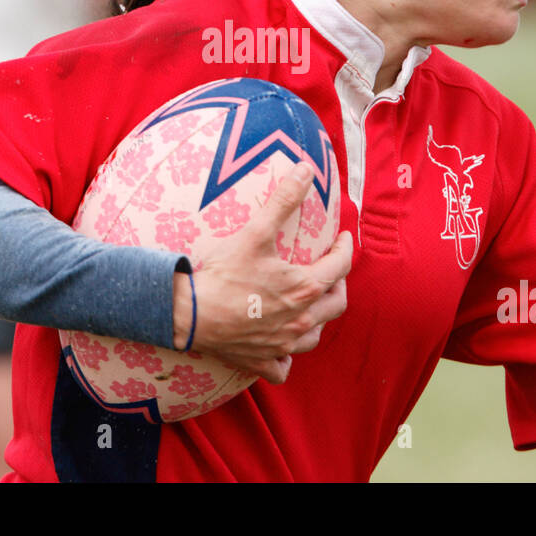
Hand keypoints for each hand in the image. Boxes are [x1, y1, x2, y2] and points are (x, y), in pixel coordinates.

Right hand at [171, 162, 351, 383]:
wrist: (190, 314)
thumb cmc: (224, 274)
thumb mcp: (255, 232)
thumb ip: (283, 200)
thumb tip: (305, 169)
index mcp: (305, 288)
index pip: (341, 265)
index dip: (345, 247)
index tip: (342, 236)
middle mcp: (301, 320)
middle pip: (337, 303)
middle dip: (339, 283)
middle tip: (330, 268)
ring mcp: (283, 344)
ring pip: (315, 335)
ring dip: (319, 318)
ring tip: (312, 304)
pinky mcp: (261, 360)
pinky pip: (284, 365)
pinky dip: (287, 356)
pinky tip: (283, 345)